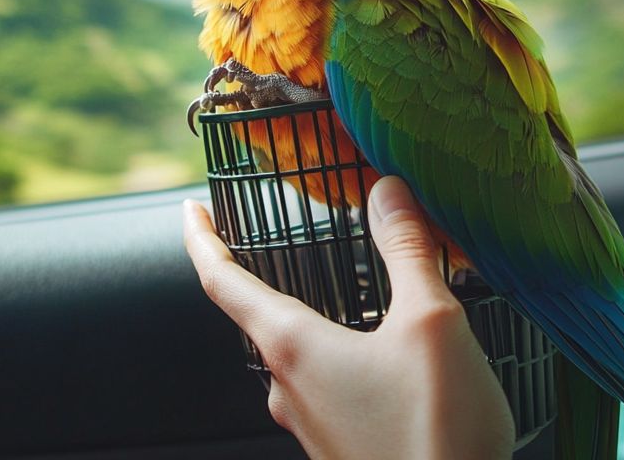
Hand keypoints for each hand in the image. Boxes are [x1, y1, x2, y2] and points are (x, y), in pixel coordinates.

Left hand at [183, 175, 514, 459]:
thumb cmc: (436, 432)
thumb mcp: (431, 322)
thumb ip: (407, 250)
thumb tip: (386, 190)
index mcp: (294, 348)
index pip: (223, 282)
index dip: (201, 241)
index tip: (187, 212)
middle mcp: (289, 389)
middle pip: (263, 319)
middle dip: (269, 278)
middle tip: (281, 244)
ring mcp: (312, 425)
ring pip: (302, 356)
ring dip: (317, 322)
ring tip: (354, 297)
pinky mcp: (340, 449)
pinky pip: (329, 388)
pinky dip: (343, 358)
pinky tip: (385, 359)